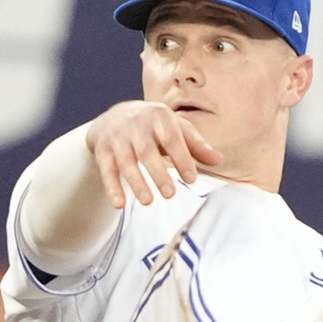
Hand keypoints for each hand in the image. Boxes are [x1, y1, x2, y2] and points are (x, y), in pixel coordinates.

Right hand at [85, 101, 221, 207]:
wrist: (115, 116)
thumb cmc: (155, 126)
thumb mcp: (177, 128)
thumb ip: (196, 145)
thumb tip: (219, 160)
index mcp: (160, 116)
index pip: (172, 139)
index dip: (182, 159)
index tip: (191, 179)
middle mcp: (137, 125)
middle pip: (147, 151)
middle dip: (158, 173)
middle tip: (170, 194)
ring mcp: (117, 137)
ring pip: (126, 162)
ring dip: (136, 182)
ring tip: (148, 201)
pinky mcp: (102, 150)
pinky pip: (106, 170)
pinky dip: (112, 187)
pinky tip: (119, 205)